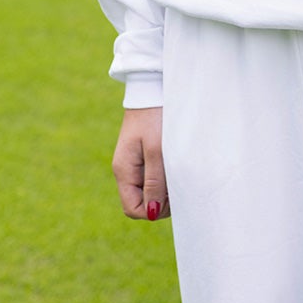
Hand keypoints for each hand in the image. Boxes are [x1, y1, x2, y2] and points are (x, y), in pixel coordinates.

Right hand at [112, 106, 169, 221]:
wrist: (152, 89)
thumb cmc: (155, 117)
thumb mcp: (156, 150)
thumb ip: (154, 182)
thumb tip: (153, 213)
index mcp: (124, 171)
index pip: (133, 208)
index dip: (152, 209)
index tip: (171, 195)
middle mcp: (127, 171)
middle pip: (141, 202)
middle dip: (161, 200)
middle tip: (178, 181)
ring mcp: (135, 164)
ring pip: (150, 191)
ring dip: (165, 188)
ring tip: (178, 169)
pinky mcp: (144, 156)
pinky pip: (154, 177)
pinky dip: (166, 176)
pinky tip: (175, 164)